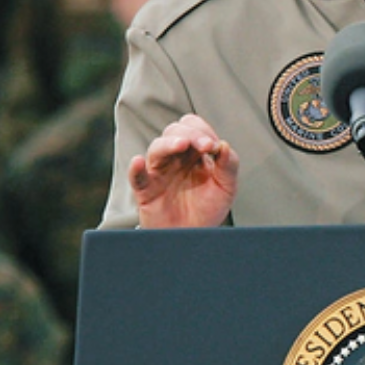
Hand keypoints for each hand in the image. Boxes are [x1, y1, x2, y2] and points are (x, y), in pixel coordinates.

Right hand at [129, 114, 239, 228]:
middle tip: (205, 145)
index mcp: (195, 153)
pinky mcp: (146, 190)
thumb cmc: (207, 209)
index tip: (213, 145)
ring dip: (169, 144)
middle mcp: (175, 158)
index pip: (194, 128)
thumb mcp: (226, 187)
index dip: (203, 131)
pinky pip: (137, 176)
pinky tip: (139, 162)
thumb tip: (224, 145)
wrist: (193, 236)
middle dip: (191, 134)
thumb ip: (229, 165)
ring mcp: (159, 172)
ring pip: (157, 148)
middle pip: (175, 131)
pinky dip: (136, 168)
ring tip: (181, 145)